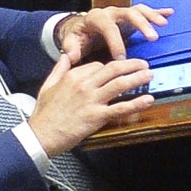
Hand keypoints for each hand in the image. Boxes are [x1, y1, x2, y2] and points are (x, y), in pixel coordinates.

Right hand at [27, 50, 152, 154]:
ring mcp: (92, 100)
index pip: (98, 65)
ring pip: (120, 84)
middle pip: (113, 69)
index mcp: (73, 76)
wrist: (41, 135)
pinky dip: (136, 103)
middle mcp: (84, 85)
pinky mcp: (97, 116)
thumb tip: (65, 55)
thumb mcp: (47, 86)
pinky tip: (148, 100)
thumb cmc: (44, 113)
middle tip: (144, 64)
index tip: (118, 71)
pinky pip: (120, 108)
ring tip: (149, 75)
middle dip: (131, 65)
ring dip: (137, 78)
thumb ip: (58, 69)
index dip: (110, 68)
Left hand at [56, 3, 167, 66]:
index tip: (121, 58)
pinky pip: (145, 12)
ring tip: (163, 25)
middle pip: (128, 13)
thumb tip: (71, 56)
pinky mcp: (129, 17)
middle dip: (141, 24)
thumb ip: (71, 48)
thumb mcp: (71, 41)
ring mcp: (121, 13)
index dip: (115, 42)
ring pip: (138, 10)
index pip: (108, 27)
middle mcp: (111, 12)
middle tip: (152, 37)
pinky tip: (169, 13)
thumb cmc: (78, 35)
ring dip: (151, 16)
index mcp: (96, 18)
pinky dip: (157, 12)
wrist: (80, 27)